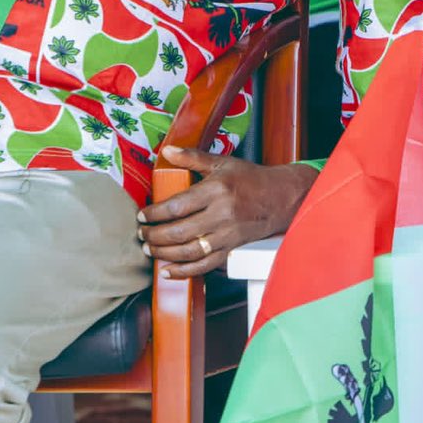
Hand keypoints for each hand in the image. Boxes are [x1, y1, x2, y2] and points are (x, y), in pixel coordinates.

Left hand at [139, 150, 318, 278]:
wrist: (281, 197)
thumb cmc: (251, 179)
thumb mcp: (222, 163)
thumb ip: (193, 157)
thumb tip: (168, 150)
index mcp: (216, 190)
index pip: (177, 206)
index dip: (155, 213)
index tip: (142, 215)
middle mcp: (221, 214)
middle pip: (179, 231)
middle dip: (154, 235)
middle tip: (141, 234)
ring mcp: (227, 235)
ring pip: (189, 251)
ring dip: (164, 253)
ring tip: (150, 249)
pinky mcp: (231, 249)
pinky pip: (205, 266)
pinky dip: (184, 272)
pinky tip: (168, 271)